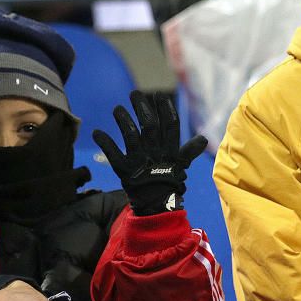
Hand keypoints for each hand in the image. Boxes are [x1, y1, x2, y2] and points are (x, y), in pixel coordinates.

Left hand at [93, 90, 207, 216]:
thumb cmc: (168, 182)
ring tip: (117, 109)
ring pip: (130, 136)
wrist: (156, 206)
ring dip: (123, 121)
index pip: (170, 126)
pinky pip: (113, 154)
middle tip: (135, 94)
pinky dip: (104, 143)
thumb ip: (189, 152)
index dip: (166, 109)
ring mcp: (138, 162)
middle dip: (142, 108)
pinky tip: (96, 132)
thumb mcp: (181, 167)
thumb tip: (204, 139)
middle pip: (149, 126)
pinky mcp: (123, 170)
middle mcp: (154, 154)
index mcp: (169, 152)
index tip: (159, 95)